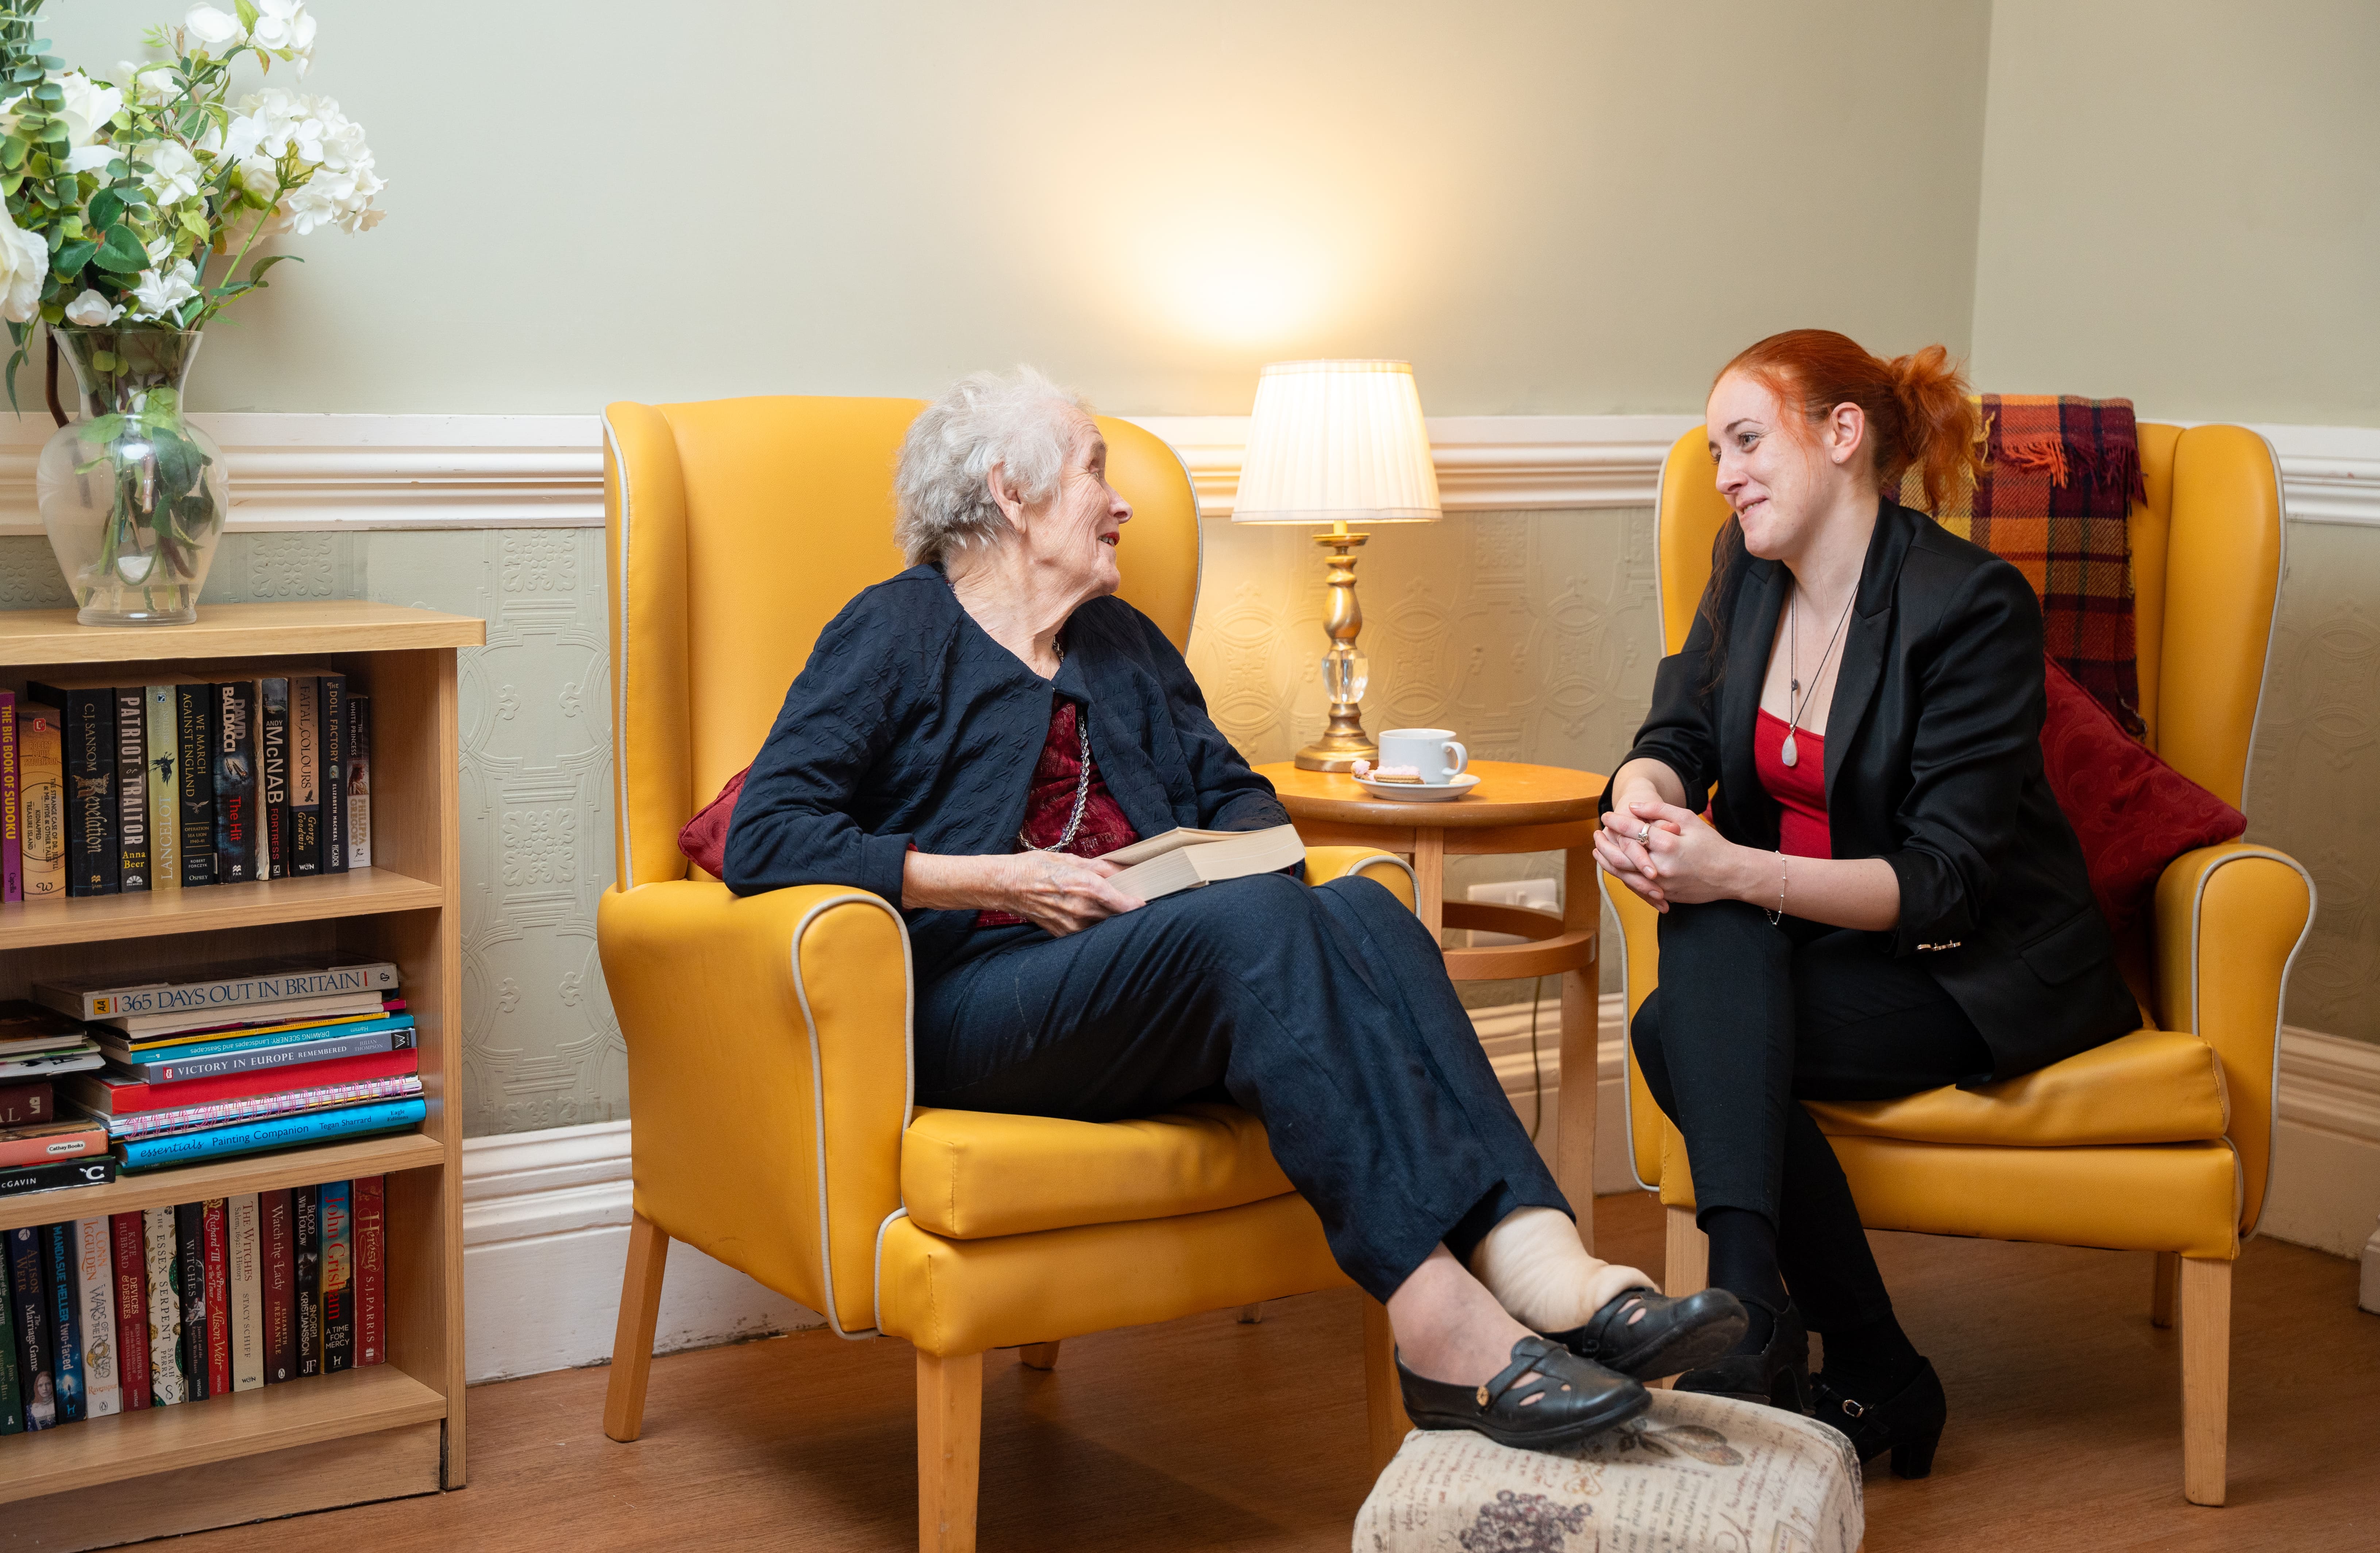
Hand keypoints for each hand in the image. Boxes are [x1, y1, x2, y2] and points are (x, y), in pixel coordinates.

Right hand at [998, 851, 1143, 935]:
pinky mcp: (1062, 934)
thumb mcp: (1071, 859)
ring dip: (1106, 918)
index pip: (1125, 905)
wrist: (1007, 885)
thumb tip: (1122, 869)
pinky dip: (1090, 924)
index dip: (1138, 904)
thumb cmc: (1036, 868)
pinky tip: (1084, 913)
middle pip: (1116, 917)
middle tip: (1124, 899)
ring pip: (1101, 926)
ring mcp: (1072, 925)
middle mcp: (1082, 909)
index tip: (1143, 901)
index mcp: (1087, 887)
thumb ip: (1100, 867)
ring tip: (1101, 906)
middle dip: (1123, 910)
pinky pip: (1085, 932)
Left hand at [1595, 799, 1745, 912]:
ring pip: (1625, 875)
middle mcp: (1662, 866)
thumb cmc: (1711, 843)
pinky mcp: (1665, 895)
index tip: (1606, 816)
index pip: (1633, 831)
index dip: (1617, 822)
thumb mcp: (1689, 819)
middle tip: (1596, 834)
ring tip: (1598, 851)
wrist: (1731, 874)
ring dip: (1607, 862)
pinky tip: (1614, 868)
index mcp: (1669, 844)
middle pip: (1622, 856)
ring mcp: (1662, 884)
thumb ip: (1659, 810)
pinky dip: (1623, 876)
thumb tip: (1632, 807)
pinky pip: (1637, 888)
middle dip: (1605, 844)